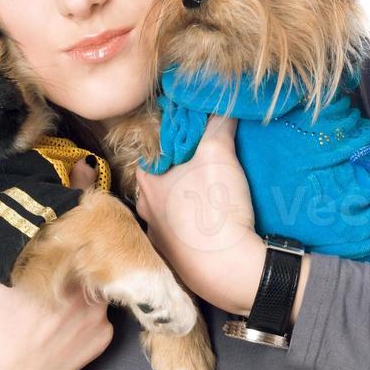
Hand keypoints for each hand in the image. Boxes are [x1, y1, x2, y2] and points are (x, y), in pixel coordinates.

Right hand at [0, 152, 111, 369]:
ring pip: (99, 278)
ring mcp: (100, 314)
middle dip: (83, 237)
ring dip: (86, 273)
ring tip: (62, 278)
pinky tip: (64, 312)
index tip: (84, 175)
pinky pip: (103, 309)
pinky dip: (88, 305)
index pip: (77, 216)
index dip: (82, 192)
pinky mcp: (104, 337)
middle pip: (93, 247)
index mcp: (54, 263)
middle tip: (67, 234)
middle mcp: (84, 285)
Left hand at [134, 114, 266, 312]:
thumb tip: (221, 101)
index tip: (192, 130)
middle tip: (205, 158)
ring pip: (169, 207)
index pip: (154, 147)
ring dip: (185, 198)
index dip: (172, 136)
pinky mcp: (175, 257)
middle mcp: (145, 206)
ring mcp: (157, 235)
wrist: (224, 268)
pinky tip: (209, 222)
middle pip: (161, 177)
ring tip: (210, 190)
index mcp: (147, 178)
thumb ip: (217, 122)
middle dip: (180, 167)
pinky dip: (192, 225)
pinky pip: (180, 233)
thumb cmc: (212, 207)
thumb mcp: (218, 152)